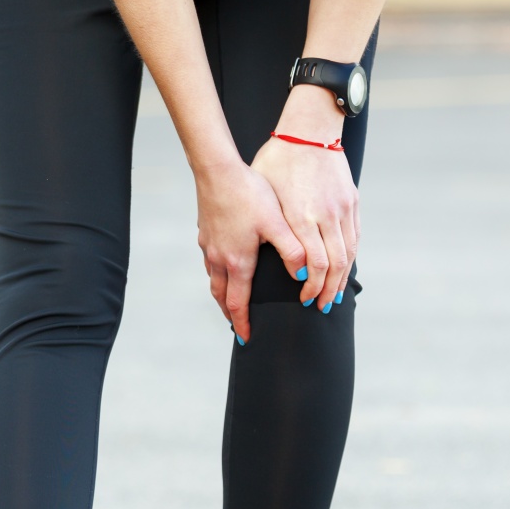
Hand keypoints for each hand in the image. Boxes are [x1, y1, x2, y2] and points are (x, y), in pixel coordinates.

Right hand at [196, 160, 306, 343]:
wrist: (217, 170)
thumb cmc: (249, 194)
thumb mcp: (277, 223)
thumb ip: (292, 250)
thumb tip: (304, 276)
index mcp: (238, 262)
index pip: (238, 304)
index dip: (243, 324)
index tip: (247, 338)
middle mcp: (219, 259)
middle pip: (222, 298)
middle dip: (231, 315)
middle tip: (239, 327)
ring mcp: (209, 247)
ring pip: (214, 281)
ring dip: (223, 296)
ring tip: (232, 303)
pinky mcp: (205, 235)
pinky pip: (211, 264)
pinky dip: (218, 276)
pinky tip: (226, 268)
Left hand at [250, 87, 359, 310]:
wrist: (309, 129)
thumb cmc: (279, 160)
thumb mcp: (265, 194)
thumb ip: (270, 226)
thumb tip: (263, 257)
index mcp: (302, 215)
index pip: (313, 264)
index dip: (310, 286)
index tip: (303, 299)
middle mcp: (326, 215)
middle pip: (334, 265)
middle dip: (327, 290)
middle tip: (320, 307)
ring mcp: (343, 208)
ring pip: (349, 254)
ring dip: (341, 279)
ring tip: (333, 297)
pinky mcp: (352, 202)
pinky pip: (355, 238)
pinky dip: (350, 259)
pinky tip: (343, 272)